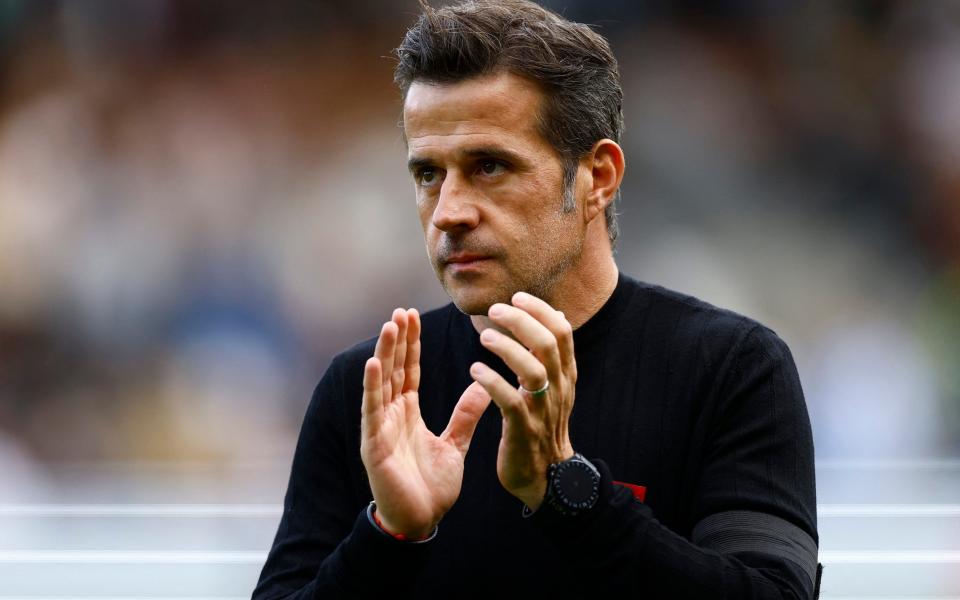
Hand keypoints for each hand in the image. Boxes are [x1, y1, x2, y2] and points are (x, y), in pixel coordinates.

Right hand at [361, 308, 491, 537]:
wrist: (420, 520)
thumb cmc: (431, 486)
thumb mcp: (455, 443)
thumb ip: (466, 414)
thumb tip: (483, 385)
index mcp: (408, 413)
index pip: (409, 371)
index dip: (411, 344)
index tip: (412, 316)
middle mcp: (391, 414)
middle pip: (394, 369)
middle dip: (397, 340)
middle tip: (401, 310)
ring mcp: (380, 427)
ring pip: (381, 383)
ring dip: (384, 353)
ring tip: (389, 325)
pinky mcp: (374, 444)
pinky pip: (372, 410)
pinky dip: (372, 386)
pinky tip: (374, 363)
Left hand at [469, 292, 575, 509]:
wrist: (546, 477)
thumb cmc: (542, 426)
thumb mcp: (553, 388)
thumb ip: (551, 356)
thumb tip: (554, 316)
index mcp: (565, 376)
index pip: (562, 332)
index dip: (540, 310)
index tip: (517, 296)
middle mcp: (558, 389)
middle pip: (549, 344)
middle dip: (522, 321)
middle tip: (495, 309)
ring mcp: (543, 411)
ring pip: (534, 371)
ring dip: (508, 349)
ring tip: (484, 336)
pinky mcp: (524, 431)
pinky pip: (511, 402)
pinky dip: (493, 383)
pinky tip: (475, 370)